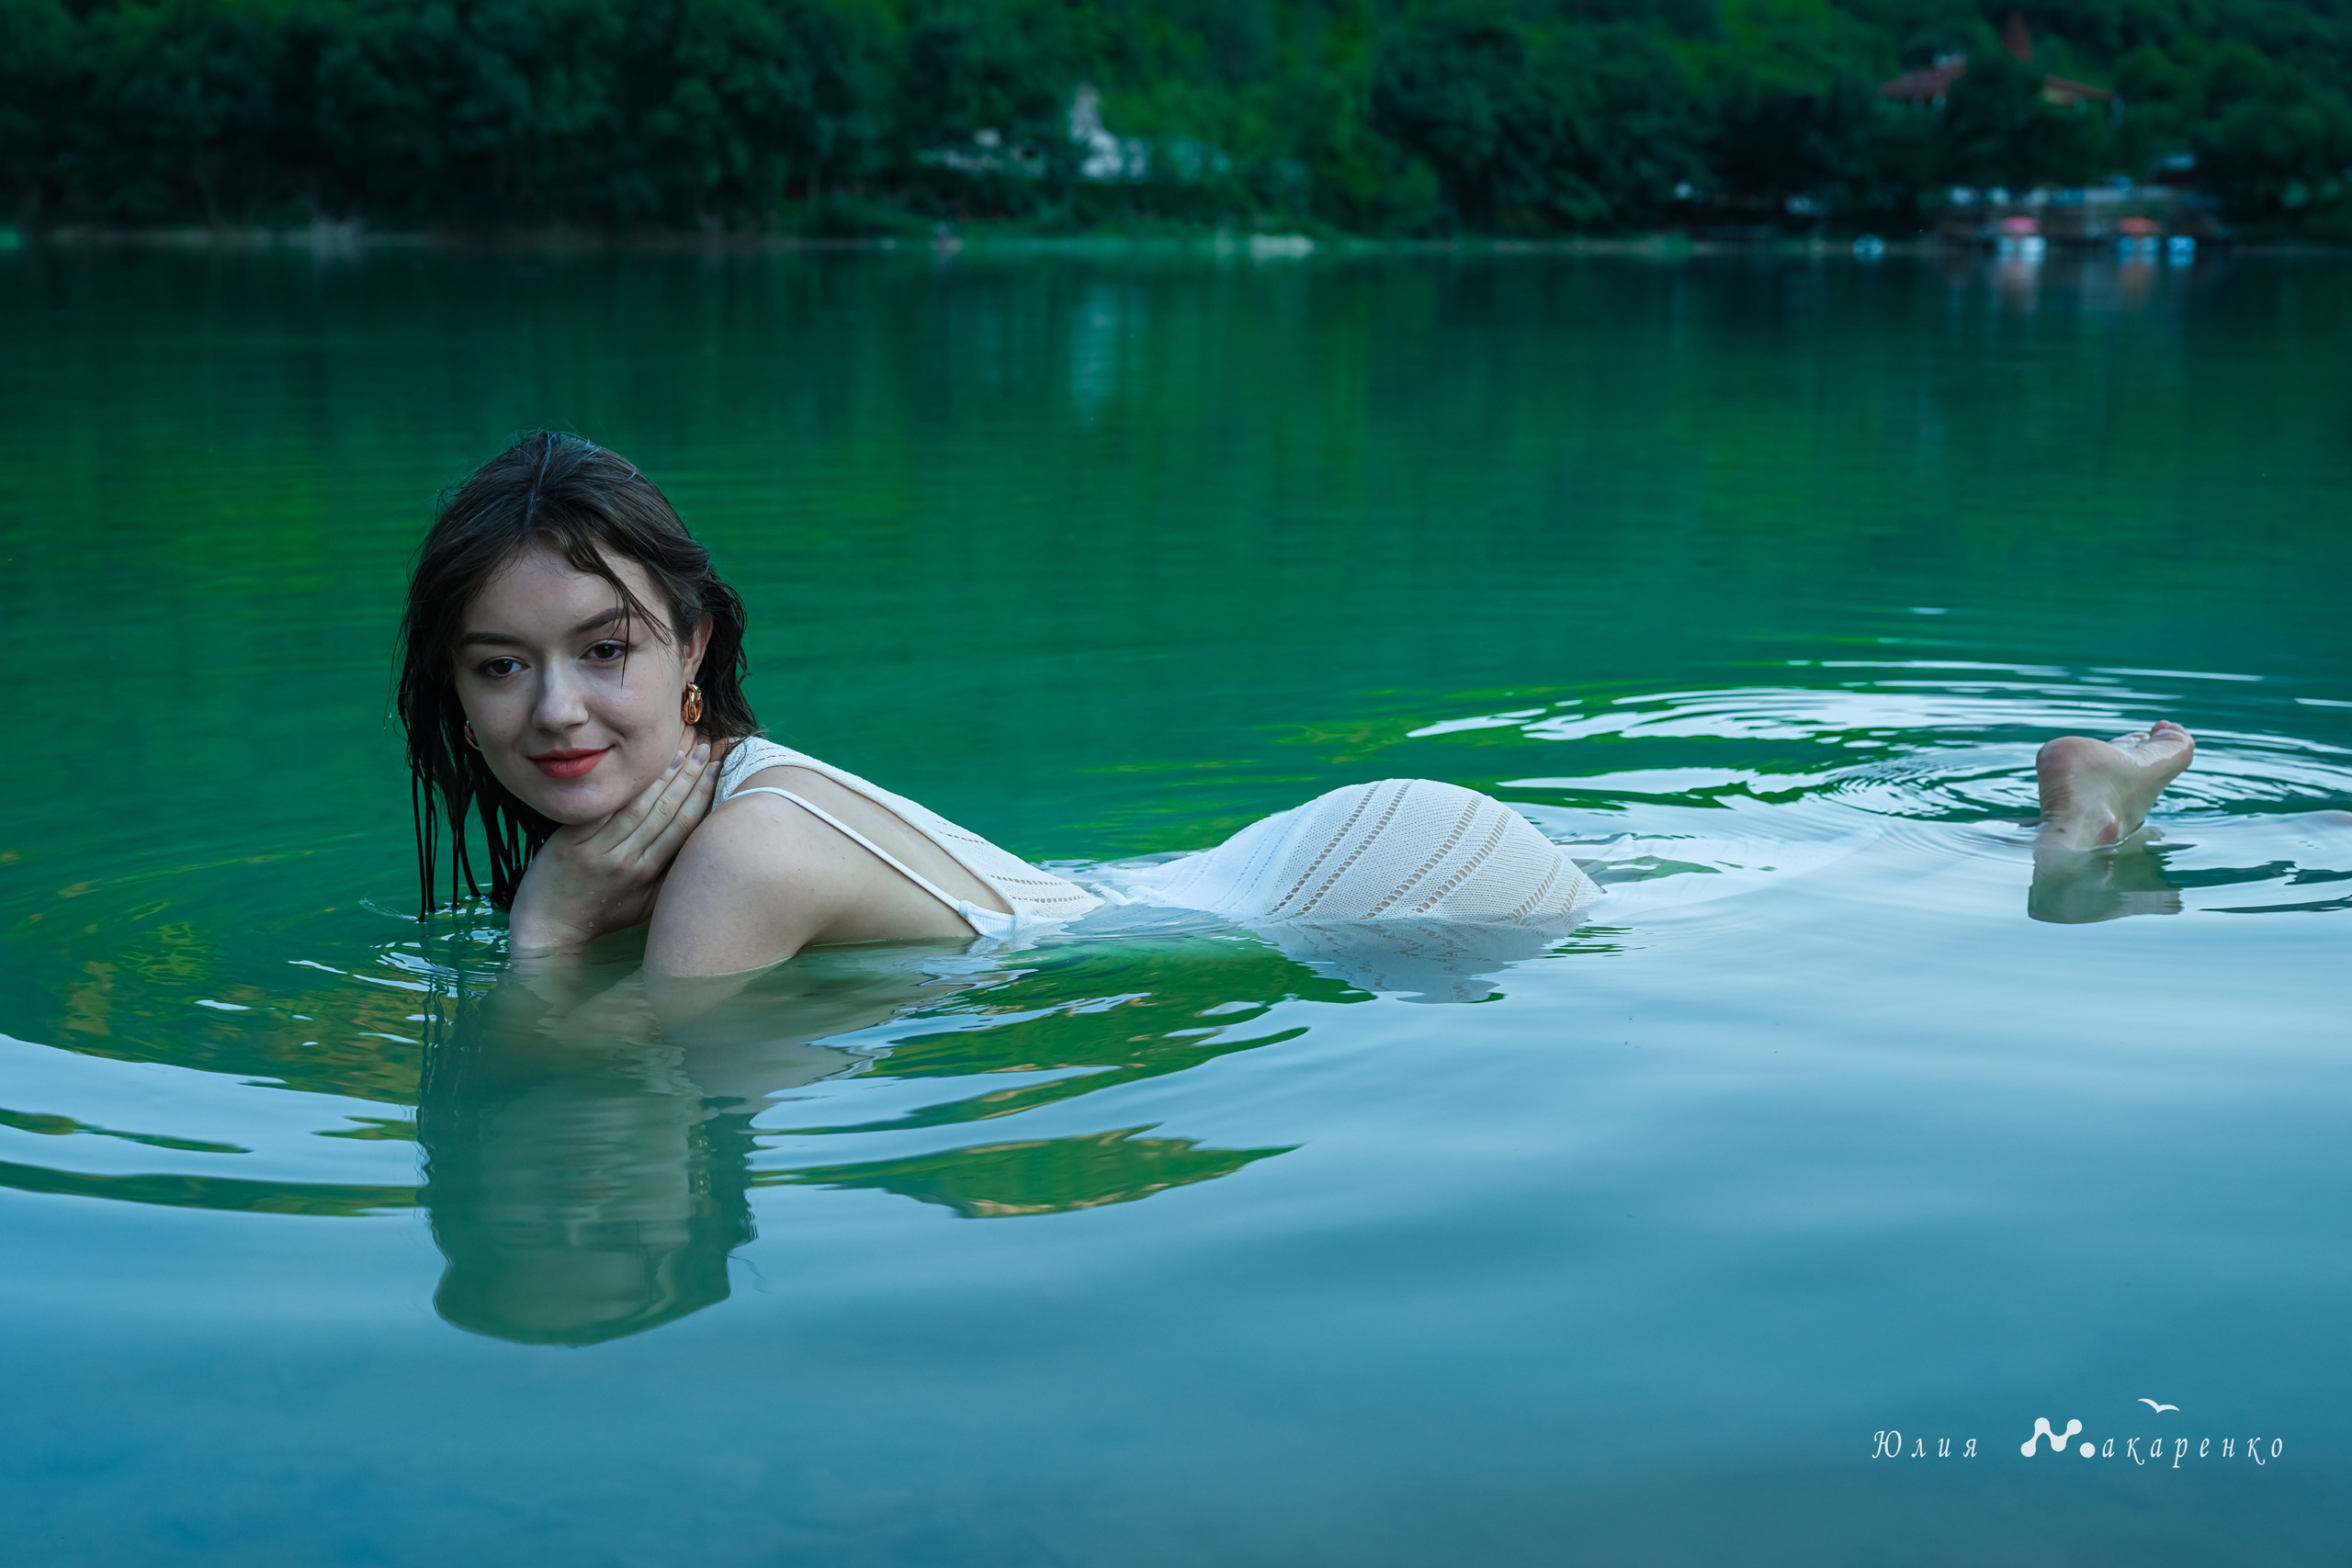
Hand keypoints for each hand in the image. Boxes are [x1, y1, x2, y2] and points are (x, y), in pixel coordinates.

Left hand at [507, 740, 719, 955]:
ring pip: (637, 805)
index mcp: (647, 873)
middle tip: (705, 748)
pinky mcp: (569, 841)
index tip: (717, 770)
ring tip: (679, 749)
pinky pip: (601, 809)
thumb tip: (700, 849)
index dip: (702, 796)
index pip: (683, 827)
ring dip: (662, 776)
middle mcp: (625, 859)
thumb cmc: (602, 914)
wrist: (549, 926)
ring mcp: (596, 848)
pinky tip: (634, 766)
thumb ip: (670, 879)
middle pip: (665, 810)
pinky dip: (620, 787)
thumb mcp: (644, 907)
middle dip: (689, 777)